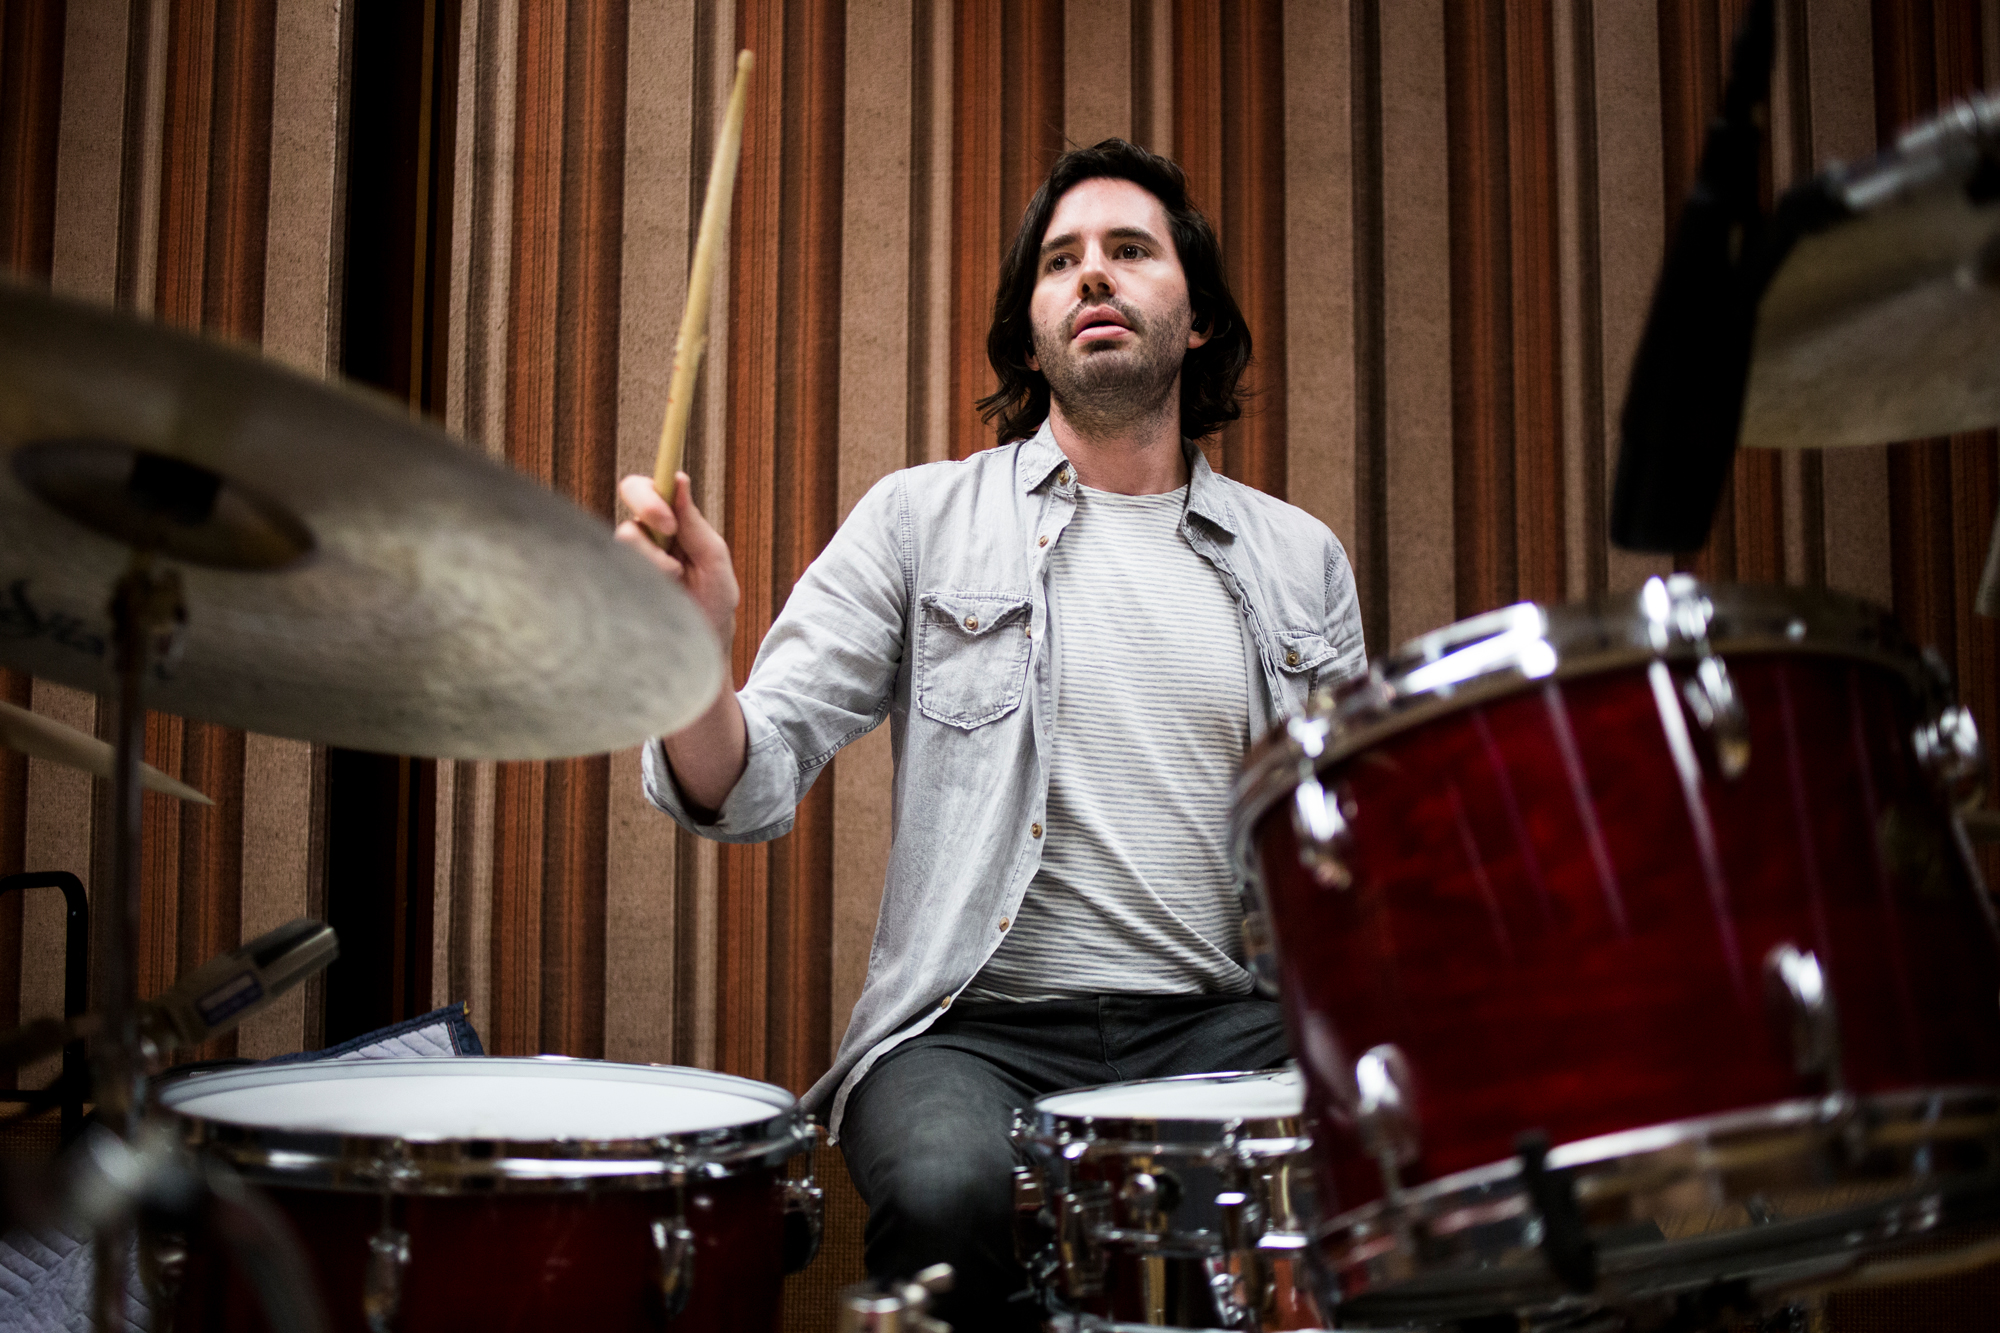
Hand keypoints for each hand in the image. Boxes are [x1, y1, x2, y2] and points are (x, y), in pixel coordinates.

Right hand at [616, 472, 738, 646]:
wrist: (699, 646)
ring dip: (655, 560)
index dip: (654, 493)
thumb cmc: (712, 603)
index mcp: (673, 522)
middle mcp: (646, 532)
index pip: (652, 486)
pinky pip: (618, 566)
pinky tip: (658, 595)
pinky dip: (644, 581)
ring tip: (675, 583)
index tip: (670, 520)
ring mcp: (629, 554)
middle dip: (649, 506)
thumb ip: (695, 524)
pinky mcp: (616, 576)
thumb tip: (680, 481)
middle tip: (669, 533)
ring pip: (626, 535)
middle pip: (630, 490)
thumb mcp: (713, 562)